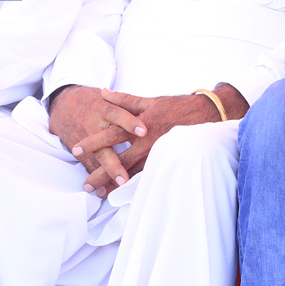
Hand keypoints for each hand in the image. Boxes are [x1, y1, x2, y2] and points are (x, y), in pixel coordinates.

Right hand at [48, 85, 147, 184]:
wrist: (64, 104)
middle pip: (105, 143)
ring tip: (119, 185)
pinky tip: (106, 188)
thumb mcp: (112, 99)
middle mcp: (94, 124)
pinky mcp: (80, 150)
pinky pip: (90, 164)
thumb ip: (131, 105)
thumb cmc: (96, 102)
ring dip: (107, 173)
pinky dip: (98, 175)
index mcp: (105, 109)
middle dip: (115, 161)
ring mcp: (86, 139)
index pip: (119, 114)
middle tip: (126, 175)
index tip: (144, 132)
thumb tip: (158, 108)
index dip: (131, 122)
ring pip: (97, 158)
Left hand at [76, 89, 219, 196]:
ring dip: (115, 183)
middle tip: (86, 185)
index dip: (93, 143)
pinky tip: (125, 192)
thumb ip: (124, 100)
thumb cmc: (178, 106)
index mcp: (141, 124)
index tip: (76, 149)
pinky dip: (135, 183)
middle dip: (101, 173)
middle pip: (119, 160)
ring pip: (132, 171)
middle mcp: (148, 141)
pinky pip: (148, 174)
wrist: (208, 114)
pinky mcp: (166, 159)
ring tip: (101, 192)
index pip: (112, 135)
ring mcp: (158, 152)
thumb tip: (103, 92)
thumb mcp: (150, 101)